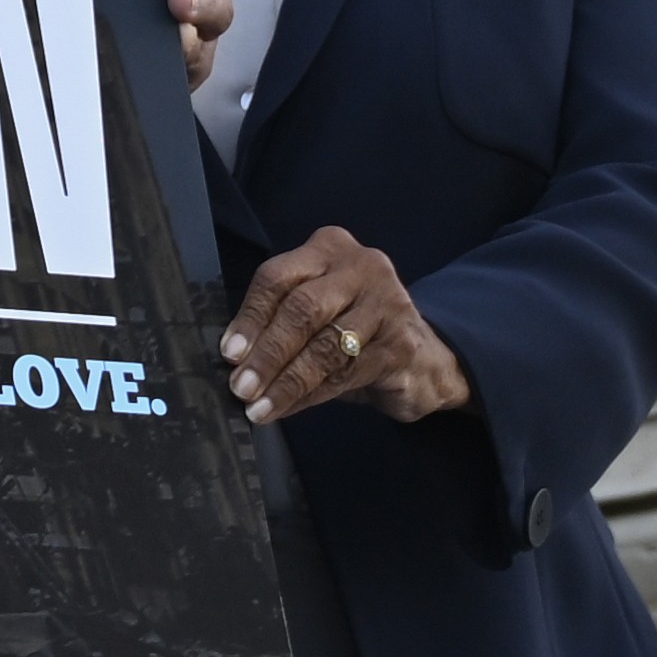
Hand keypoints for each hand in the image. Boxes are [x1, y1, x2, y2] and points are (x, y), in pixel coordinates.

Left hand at [224, 223, 469, 428]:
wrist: (426, 359)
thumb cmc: (357, 330)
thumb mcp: (318, 311)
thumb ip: (281, 320)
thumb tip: (235, 356)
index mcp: (328, 249)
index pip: (278, 277)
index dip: (251, 317)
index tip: (230, 353)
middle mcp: (361, 267)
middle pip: (302, 308)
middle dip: (268, 352)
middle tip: (242, 386)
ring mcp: (387, 304)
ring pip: (325, 345)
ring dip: (288, 381)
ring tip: (261, 406)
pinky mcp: (401, 344)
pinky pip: (347, 373)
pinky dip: (313, 395)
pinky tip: (292, 407)